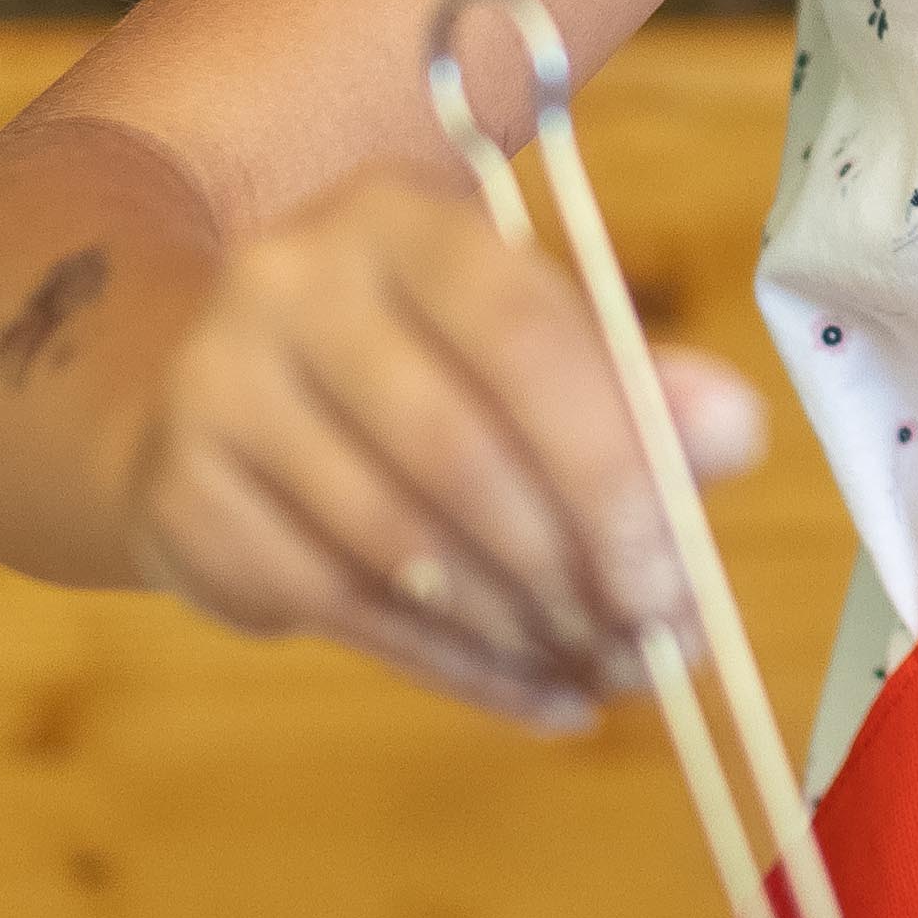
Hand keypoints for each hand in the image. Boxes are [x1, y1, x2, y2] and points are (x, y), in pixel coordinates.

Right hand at [124, 159, 765, 733]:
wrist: (199, 400)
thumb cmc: (412, 373)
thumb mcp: (525, 350)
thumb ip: (633, 389)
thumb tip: (735, 431)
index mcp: (403, 223)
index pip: (521, 332)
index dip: (609, 468)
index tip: (673, 581)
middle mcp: (292, 282)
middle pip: (456, 451)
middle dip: (570, 571)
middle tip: (648, 649)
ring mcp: (220, 387)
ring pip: (397, 545)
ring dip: (519, 630)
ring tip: (599, 669)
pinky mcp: (182, 495)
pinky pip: (340, 609)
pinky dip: (454, 669)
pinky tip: (532, 695)